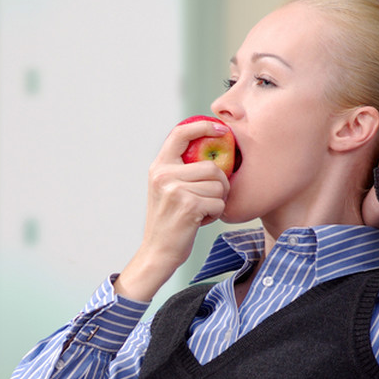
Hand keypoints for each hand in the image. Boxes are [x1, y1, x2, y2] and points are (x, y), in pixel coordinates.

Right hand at [114, 120, 230, 302]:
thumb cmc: (170, 221)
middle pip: (211, 167)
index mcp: (159, 167)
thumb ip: (182, 169)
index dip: (203, 126)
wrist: (157, 252)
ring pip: (218, 185)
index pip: (180, 134)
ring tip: (200, 211)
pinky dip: (215, 214)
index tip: (221, 129)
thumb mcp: (167, 189)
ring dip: (217, 201)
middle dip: (219, 184)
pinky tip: (200, 221)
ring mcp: (175, 190)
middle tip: (209, 198)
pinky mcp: (188, 206)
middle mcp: (163, 175)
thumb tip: (214, 149)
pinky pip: (218, 203)